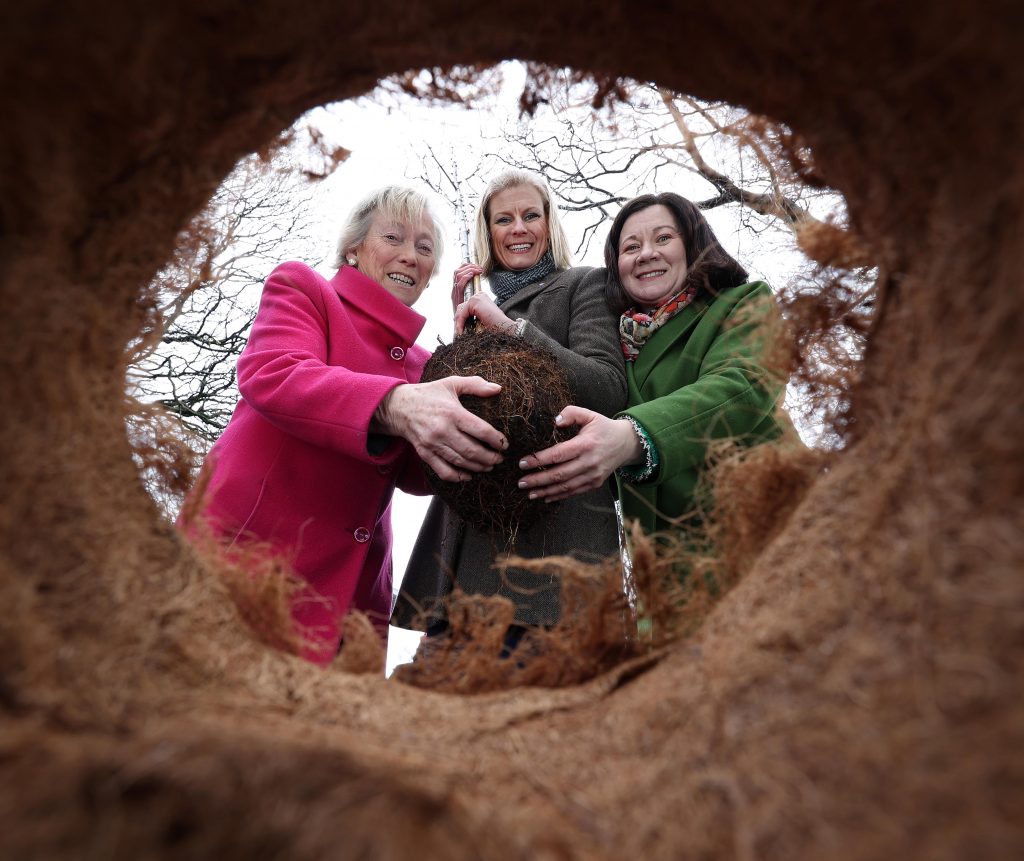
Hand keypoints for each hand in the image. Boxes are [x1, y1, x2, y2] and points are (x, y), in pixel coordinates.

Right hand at [375, 377, 506, 480]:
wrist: (398, 406)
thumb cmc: (429, 394)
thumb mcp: (451, 383)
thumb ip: (475, 384)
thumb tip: (497, 389)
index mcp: (452, 412)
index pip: (481, 430)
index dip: (496, 440)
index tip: (504, 444)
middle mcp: (442, 430)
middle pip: (472, 450)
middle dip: (490, 458)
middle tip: (500, 459)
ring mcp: (432, 444)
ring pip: (460, 462)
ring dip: (478, 467)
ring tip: (489, 466)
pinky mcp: (424, 453)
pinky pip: (443, 471)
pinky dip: (458, 477)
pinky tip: (469, 476)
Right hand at [450, 262, 484, 312]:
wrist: (462, 325)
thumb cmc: (468, 313)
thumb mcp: (469, 299)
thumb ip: (471, 291)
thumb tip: (478, 282)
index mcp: (456, 288)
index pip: (458, 271)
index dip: (466, 266)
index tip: (475, 265)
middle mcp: (454, 289)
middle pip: (457, 271)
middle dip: (469, 266)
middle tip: (479, 268)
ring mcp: (454, 293)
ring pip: (458, 275)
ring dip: (469, 270)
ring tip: (478, 271)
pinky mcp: (456, 297)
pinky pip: (459, 284)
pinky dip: (466, 277)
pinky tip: (472, 275)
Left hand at [454, 293, 514, 335]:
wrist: (506, 329)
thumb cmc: (496, 327)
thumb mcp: (481, 320)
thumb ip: (473, 317)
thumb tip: (458, 321)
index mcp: (482, 298)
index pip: (465, 307)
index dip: (461, 319)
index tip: (459, 330)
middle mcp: (479, 295)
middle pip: (461, 308)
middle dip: (458, 321)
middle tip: (458, 332)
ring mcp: (477, 297)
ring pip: (460, 311)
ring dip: (458, 324)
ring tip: (460, 334)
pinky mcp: (475, 302)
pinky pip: (462, 314)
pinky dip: (460, 324)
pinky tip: (461, 333)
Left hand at [517, 407, 644, 501]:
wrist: (626, 443)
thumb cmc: (603, 427)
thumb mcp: (589, 414)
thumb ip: (571, 413)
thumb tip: (554, 422)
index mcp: (585, 444)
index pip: (558, 454)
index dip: (539, 460)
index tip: (522, 463)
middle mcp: (590, 462)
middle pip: (559, 474)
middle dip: (537, 480)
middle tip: (520, 482)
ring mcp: (593, 475)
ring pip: (565, 486)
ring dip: (545, 491)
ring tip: (529, 493)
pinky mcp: (595, 483)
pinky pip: (574, 492)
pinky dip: (559, 496)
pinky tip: (545, 497)